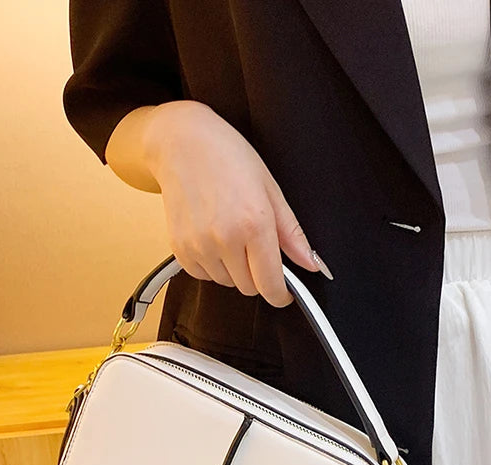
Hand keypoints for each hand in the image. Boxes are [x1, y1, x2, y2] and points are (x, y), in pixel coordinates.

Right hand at [140, 100, 331, 306]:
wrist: (180, 143)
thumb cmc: (228, 157)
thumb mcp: (270, 189)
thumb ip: (291, 233)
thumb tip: (310, 264)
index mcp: (254, 224)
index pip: (270, 285)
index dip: (281, 295)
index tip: (284, 293)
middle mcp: (224, 239)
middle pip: (249, 288)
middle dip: (258, 276)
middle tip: (255, 246)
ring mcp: (199, 246)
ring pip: (226, 283)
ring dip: (233, 270)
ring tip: (230, 234)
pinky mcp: (180, 248)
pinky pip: (203, 275)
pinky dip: (212, 265)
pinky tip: (212, 237)